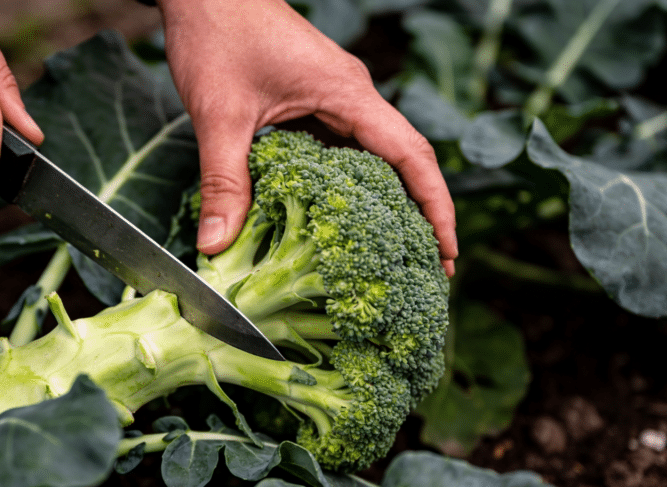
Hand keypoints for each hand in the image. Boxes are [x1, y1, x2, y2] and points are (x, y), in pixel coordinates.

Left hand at [155, 0, 456, 275]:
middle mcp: (352, 98)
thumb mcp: (219, 114)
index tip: (449, 253)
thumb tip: (218, 245)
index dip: (435, 207)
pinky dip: (350, 187)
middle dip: (421, 216)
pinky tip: (341, 222)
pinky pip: (343, 151)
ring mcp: (334, 100)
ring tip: (394, 259)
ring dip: (388, 204)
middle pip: (404, 162)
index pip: (411, 155)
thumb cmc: (218, 33)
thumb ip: (223, 181)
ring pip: (374, 159)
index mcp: (347, 95)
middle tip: (428, 272)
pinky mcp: (314, 104)